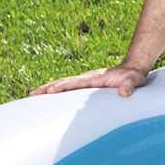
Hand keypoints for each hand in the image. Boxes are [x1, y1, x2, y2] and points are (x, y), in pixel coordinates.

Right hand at [29, 64, 149, 97]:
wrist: (132, 68)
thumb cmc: (133, 76)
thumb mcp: (133, 81)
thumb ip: (129, 86)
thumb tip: (124, 93)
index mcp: (93, 78)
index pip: (74, 83)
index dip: (62, 87)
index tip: (49, 90)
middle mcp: (86, 78)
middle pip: (63, 82)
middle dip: (47, 88)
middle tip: (31, 94)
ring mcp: (85, 81)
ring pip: (63, 84)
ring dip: (48, 89)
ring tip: (33, 95)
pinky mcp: (87, 85)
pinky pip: (69, 88)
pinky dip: (58, 91)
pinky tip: (50, 96)